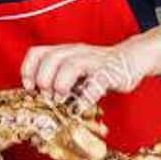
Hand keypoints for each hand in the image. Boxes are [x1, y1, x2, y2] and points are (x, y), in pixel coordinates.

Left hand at [20, 43, 142, 107]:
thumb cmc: (100, 69)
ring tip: (62, 100)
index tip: (29, 87)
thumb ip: (59, 79)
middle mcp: (77, 53)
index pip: (38, 52)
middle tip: (47, 97)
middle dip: (44, 80)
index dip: (28, 69)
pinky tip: (80, 108)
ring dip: (61, 85)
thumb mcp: (75, 70)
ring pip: (71, 66)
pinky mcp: (110, 72)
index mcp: (65, 52)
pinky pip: (97, 82)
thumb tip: (39, 98)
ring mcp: (94, 61)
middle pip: (52, 58)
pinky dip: (86, 97)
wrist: (132, 59)